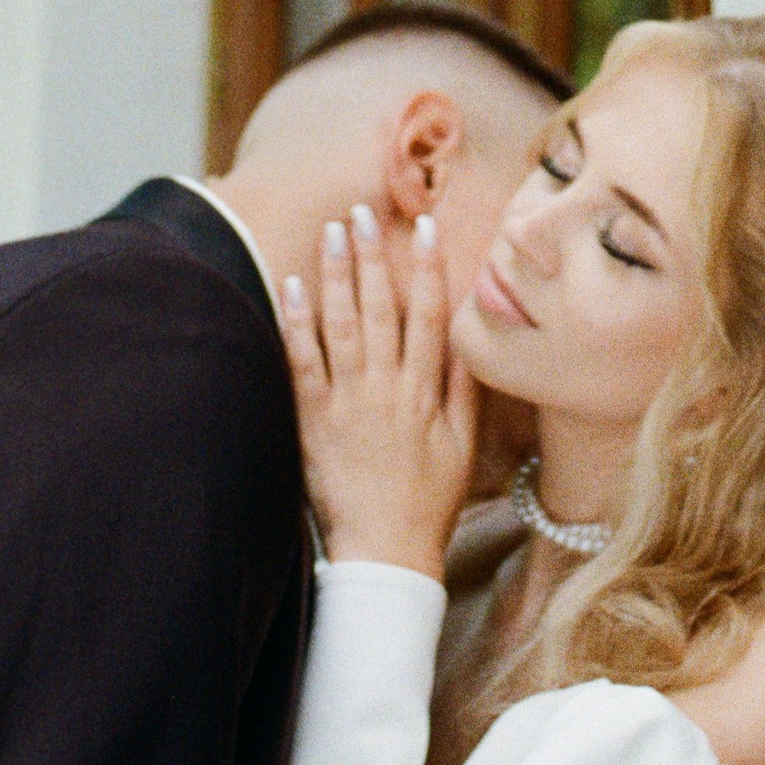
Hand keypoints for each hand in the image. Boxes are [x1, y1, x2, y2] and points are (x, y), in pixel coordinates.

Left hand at [280, 207, 477, 578]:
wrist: (386, 553)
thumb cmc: (429, 500)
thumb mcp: (464, 445)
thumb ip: (467, 388)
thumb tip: (471, 336)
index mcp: (426, 393)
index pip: (430, 316)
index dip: (428, 268)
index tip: (424, 226)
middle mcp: (387, 389)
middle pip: (380, 309)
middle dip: (371, 256)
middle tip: (362, 211)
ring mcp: (348, 403)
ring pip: (342, 326)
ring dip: (337, 275)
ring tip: (331, 231)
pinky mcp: (314, 422)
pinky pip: (303, 364)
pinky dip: (297, 324)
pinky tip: (293, 286)